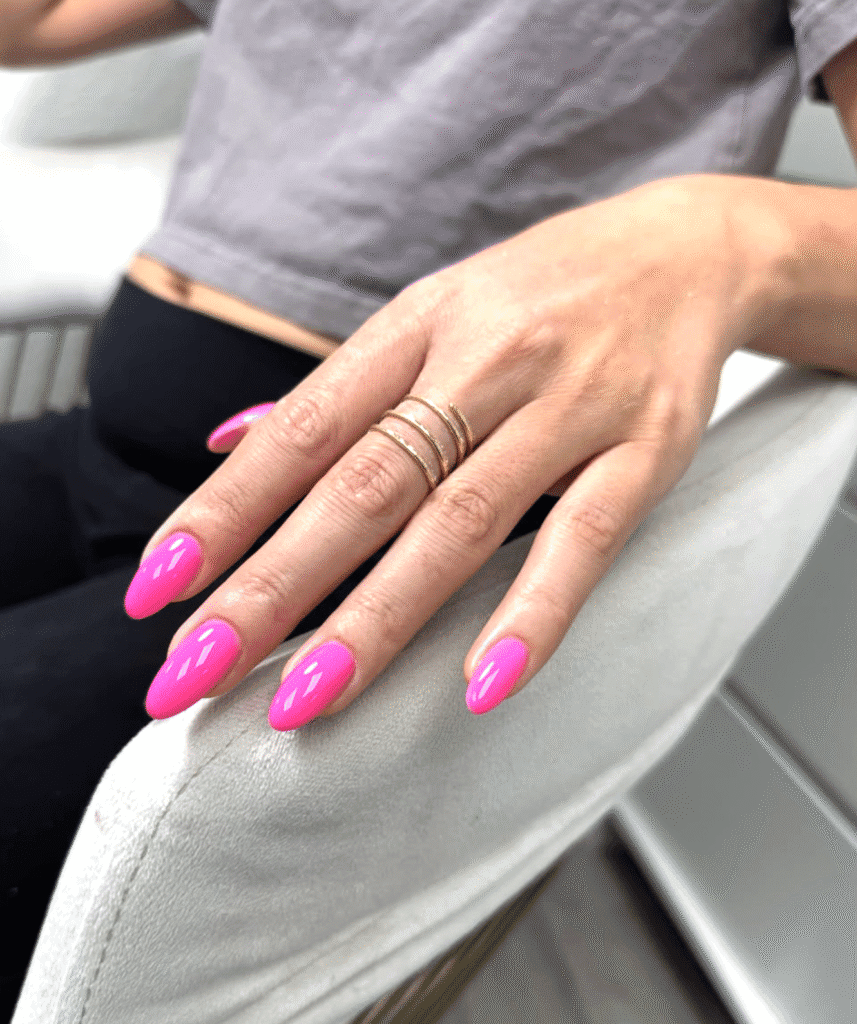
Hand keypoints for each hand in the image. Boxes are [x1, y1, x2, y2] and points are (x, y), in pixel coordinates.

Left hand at [126, 174, 775, 727]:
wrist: (687, 251)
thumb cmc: (546, 293)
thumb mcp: (432, 311)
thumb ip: (338, 388)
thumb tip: (227, 442)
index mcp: (417, 326)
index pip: (302, 429)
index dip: (223, 510)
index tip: (158, 586)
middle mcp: (485, 361)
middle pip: (363, 486)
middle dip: (271, 585)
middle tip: (197, 670)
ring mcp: (569, 405)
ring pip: (461, 521)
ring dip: (375, 618)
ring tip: (304, 697)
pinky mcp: (647, 448)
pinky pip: (585, 538)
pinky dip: (532, 615)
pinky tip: (481, 684)